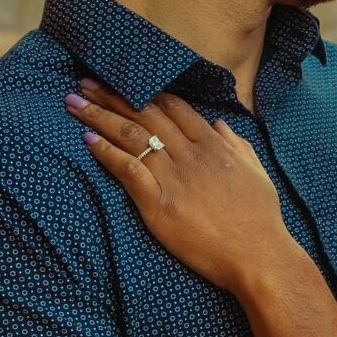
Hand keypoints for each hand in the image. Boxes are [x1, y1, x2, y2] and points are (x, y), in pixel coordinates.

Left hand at [65, 80, 290, 292]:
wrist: (257, 254)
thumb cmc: (261, 218)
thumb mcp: (257, 173)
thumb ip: (238, 144)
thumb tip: (220, 124)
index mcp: (214, 145)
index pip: (174, 108)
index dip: (146, 92)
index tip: (124, 84)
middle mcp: (190, 154)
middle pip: (145, 114)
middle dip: (113, 95)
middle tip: (86, 82)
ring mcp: (173, 177)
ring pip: (130, 135)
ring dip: (99, 115)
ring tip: (74, 101)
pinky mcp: (157, 202)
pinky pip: (127, 169)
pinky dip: (106, 151)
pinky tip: (87, 139)